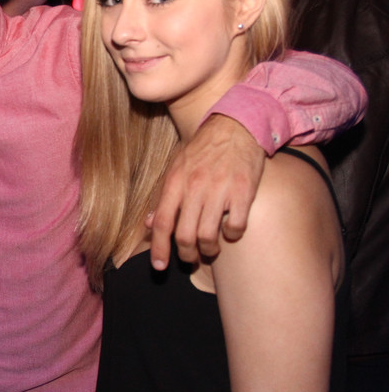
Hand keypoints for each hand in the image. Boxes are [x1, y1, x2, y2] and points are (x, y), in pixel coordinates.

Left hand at [148, 114, 264, 268]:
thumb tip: (148, 224)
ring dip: (208, 249)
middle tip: (190, 258)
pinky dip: (232, 235)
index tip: (159, 266)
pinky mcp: (244, 191)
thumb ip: (163, 196)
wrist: (236, 125)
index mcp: (175, 182)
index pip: (161, 222)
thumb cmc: (203, 150)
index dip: (158, 248)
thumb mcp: (176, 168)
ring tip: (210, 248)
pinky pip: (235, 227)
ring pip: (208, 236)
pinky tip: (231, 230)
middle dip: (186, 255)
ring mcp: (220, 190)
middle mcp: (195, 187)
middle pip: (184, 235)